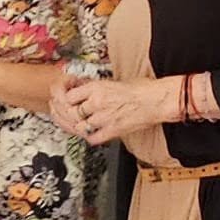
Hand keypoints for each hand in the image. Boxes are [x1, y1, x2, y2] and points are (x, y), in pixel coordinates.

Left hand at [53, 76, 170, 144]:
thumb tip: (80, 89)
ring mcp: (104, 118)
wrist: (158, 99)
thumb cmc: (141, 89)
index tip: (63, 98)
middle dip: (63, 113)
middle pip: (70, 112)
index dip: (62, 98)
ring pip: (78, 126)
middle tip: (61, 112)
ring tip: (72, 123)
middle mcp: (98, 103)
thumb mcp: (113, 81)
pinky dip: (88, 137)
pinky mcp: (113, 131)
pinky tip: (86, 134)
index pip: (68, 95)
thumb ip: (94, 87)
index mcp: (97, 88)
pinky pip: (93, 138)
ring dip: (73, 126)